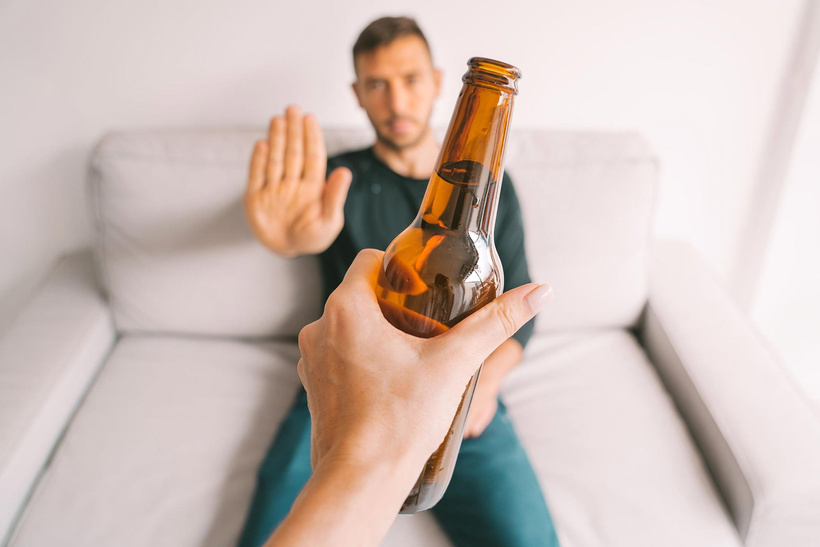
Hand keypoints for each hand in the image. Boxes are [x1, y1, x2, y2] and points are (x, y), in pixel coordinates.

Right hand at [245, 105, 352, 256]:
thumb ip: (334, 196)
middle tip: (293, 109)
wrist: (287, 250)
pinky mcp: (256, 197)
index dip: (311, 137)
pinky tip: (262, 144)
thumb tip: (345, 172)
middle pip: (293, 153)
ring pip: (275, 159)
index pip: (312, 157)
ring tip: (278, 119)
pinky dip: (258, 160)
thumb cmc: (312, 237)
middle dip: (293, 131)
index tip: (310, 118)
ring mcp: (274, 188)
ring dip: (277, 139)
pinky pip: (257, 176)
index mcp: (313, 186)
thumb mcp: (329, 221)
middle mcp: (293, 182)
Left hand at [297, 249, 553, 473]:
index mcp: (345, 309)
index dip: (399, 268)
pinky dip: (361, 359)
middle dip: (393, 304)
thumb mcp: (456, 363)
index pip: (369, 260)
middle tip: (426, 324)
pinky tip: (390, 381)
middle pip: (361, 294)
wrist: (362, 478)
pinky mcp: (314, 385)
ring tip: (411, 355)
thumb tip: (540, 292)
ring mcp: (311, 358)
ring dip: (376, 332)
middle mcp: (319, 328)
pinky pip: (339, 355)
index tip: (423, 288)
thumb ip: (496, 323)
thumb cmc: (401, 420)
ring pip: (348, 326)